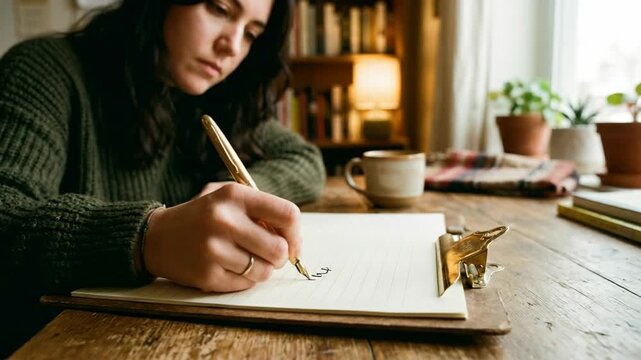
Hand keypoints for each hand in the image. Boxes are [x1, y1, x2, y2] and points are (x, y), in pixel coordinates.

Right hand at [143, 183, 301, 292]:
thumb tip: (293, 238)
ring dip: (262, 269)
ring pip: (265, 271)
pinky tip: (228, 267)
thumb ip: (261, 210)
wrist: (156, 236)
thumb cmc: (202, 216)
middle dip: (281, 256)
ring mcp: (214, 250)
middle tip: (270, 254)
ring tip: (245, 259)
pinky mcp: (207, 275)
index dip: (296, 233)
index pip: (287, 214)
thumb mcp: (227, 198)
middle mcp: (224, 220)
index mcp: (234, 196)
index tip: (292, 242)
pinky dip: (244, 280)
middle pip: (280, 249)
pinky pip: (245, 285)